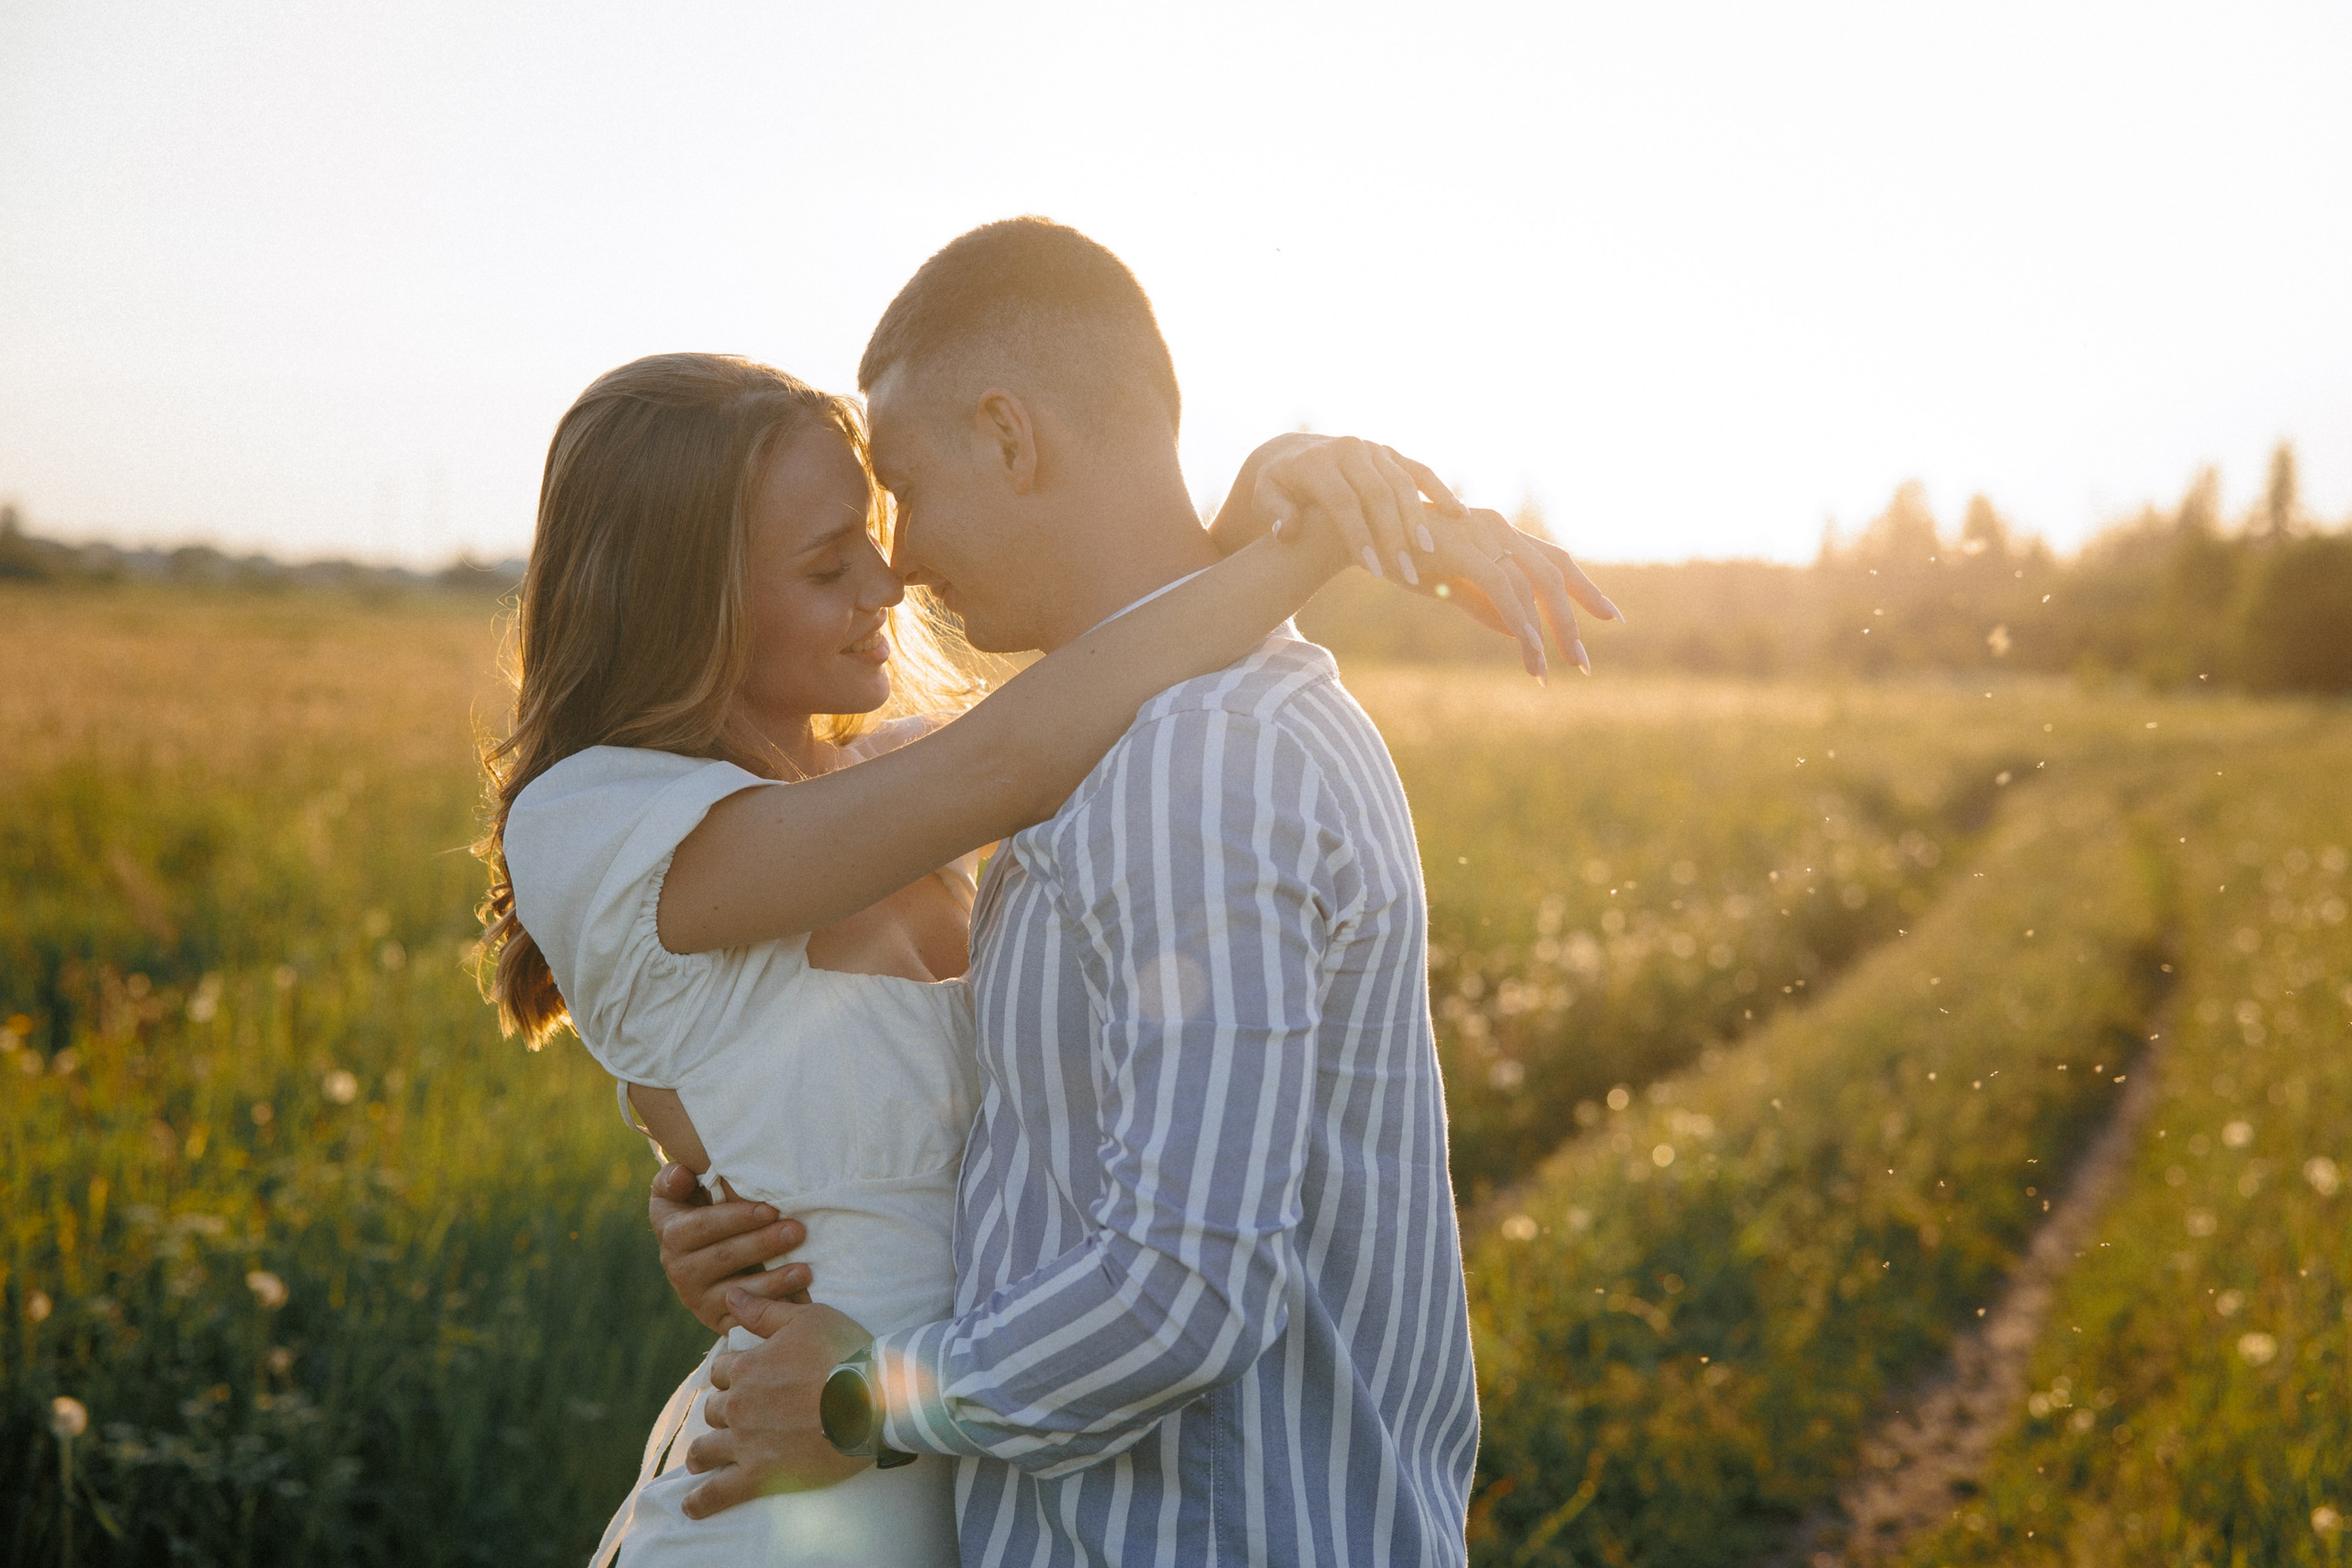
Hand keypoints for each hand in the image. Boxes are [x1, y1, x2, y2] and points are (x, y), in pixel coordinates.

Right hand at [650, 1162, 812, 1333]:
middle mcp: (680, 1271)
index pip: (703, 1226)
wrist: (696, 1254)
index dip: (737, 1218)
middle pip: (724, 1258)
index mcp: (673, 1235)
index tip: (770, 1210)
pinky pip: (745, 1320)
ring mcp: (698, 1299)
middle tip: (798, 1231)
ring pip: (737, 1292)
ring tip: (804, 1270)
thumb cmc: (695, 1209)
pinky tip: (797, 1300)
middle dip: (763, 1244)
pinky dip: (772, 1311)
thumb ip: (673, 1178)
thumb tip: (681, 1174)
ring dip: (772, 1282)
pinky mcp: (716, 1320)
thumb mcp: (677, 1192)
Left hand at [681, 1295, 874, 1517]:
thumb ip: (764, 1310)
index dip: (733, 1373)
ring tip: (700, 1460)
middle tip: (734, 1418)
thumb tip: (731, 1295)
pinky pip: (719, 1492)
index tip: (742, 1379)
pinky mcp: (760, 1475)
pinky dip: (702, 1501)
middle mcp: (739, 1405)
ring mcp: (746, 1442)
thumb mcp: (806, 1319)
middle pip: (715, 1409)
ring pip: (707, 1448)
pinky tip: (691, 1508)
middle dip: (722, 1411)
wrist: (871, 1400)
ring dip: (702, 1452)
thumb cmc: (844, 1353)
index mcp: (747, 1367)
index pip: (723, 1369)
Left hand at [1209, 433, 1465, 583]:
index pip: (1343, 502)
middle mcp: (1349, 449)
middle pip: (1378, 494)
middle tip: (1404, 572)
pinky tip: (1461, 515)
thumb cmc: (1279, 488)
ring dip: (1418, 519)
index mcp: (1318, 462)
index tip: (1373, 571)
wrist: (1294, 455)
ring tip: (1428, 554)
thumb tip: (1287, 530)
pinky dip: (1440, 491)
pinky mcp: (1392, 454)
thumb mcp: (1265, 498)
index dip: (1359, 536)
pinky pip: (1421, 472)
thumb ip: (1274, 513)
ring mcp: (1374, 449)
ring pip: (1403, 483)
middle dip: (1393, 535)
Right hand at [1411, 507, 1625, 681]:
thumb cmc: (1400, 556)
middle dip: (1574, 618)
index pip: (1554, 561)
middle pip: (1554, 572)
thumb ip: (1486, 605)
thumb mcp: (1452, 586)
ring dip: (1547, 631)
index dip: (1585, 589)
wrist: (1355, 532)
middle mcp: (1498, 528)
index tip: (1610, 618)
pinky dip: (1521, 621)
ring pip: (1535, 584)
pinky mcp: (1464, 548)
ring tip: (1551, 669)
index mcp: (1498, 535)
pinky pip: (1504, 588)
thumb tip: (1519, 631)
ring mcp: (1482, 534)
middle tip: (1584, 662)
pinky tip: (1530, 650)